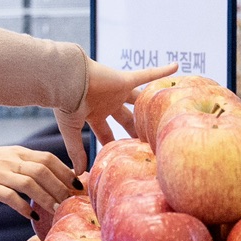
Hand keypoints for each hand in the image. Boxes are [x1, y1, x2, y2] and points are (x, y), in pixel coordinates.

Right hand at [0, 140, 78, 218]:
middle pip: (44, 171)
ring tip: (57, 211)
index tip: (78, 186)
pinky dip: (23, 207)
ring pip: (31, 183)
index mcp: (18, 153)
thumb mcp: (4, 159)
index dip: (66, 172)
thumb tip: (47, 180)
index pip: (49, 159)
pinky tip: (30, 217)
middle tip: (73, 202)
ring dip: (47, 197)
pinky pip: (10, 196)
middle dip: (61, 187)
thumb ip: (24, 167)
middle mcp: (11, 160)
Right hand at [54, 61, 179, 172]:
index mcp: (93, 114)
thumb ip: (76, 151)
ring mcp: (116, 90)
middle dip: (136, 131)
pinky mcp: (123, 79)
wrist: (65, 81)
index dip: (113, 146)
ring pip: (138, 101)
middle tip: (151, 143)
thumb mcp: (71, 130)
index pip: (106, 134)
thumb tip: (78, 174)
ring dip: (149, 106)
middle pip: (127, 119)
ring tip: (166, 112)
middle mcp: (106, 102)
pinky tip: (175, 66)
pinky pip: (146, 75)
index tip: (123, 157)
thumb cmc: (64, 104)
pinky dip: (160, 71)